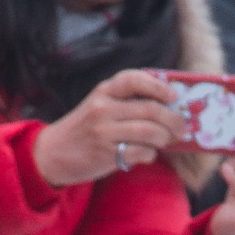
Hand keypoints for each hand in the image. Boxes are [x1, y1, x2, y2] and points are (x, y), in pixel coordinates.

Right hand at [34, 72, 183, 187]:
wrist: (53, 153)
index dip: (158, 86)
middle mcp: (103, 109)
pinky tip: (149, 154)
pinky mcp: (105, 155)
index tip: (173, 96)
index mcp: (103, 91)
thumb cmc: (84, 129)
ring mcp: (104, 133)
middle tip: (181, 126)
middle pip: (149, 109)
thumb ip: (125, 102)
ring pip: (148, 132)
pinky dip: (150, 154)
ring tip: (168, 140)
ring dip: (164, 138)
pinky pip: (139, 153)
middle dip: (172, 119)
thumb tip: (165, 106)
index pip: (134, 79)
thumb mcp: (98, 105)